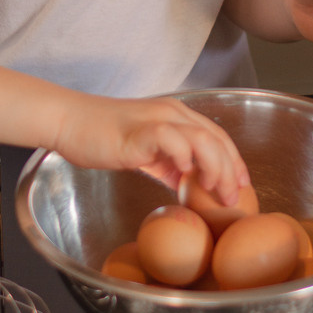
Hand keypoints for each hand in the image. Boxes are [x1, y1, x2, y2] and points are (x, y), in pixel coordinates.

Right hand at [54, 93, 250, 204]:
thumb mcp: (145, 152)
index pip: (216, 135)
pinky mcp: (139, 131)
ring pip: (202, 137)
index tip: (242, 186)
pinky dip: (184, 156)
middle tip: (233, 199)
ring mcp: (156, 119)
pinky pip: (171, 138)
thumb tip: (188, 187)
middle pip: (216, 138)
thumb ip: (167, 164)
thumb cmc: (103, 137)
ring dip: (216, 166)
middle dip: (231, 170)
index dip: (234, 160)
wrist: (70, 122)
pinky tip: (184, 176)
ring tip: (216, 190)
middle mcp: (172, 112)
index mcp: (175, 115)